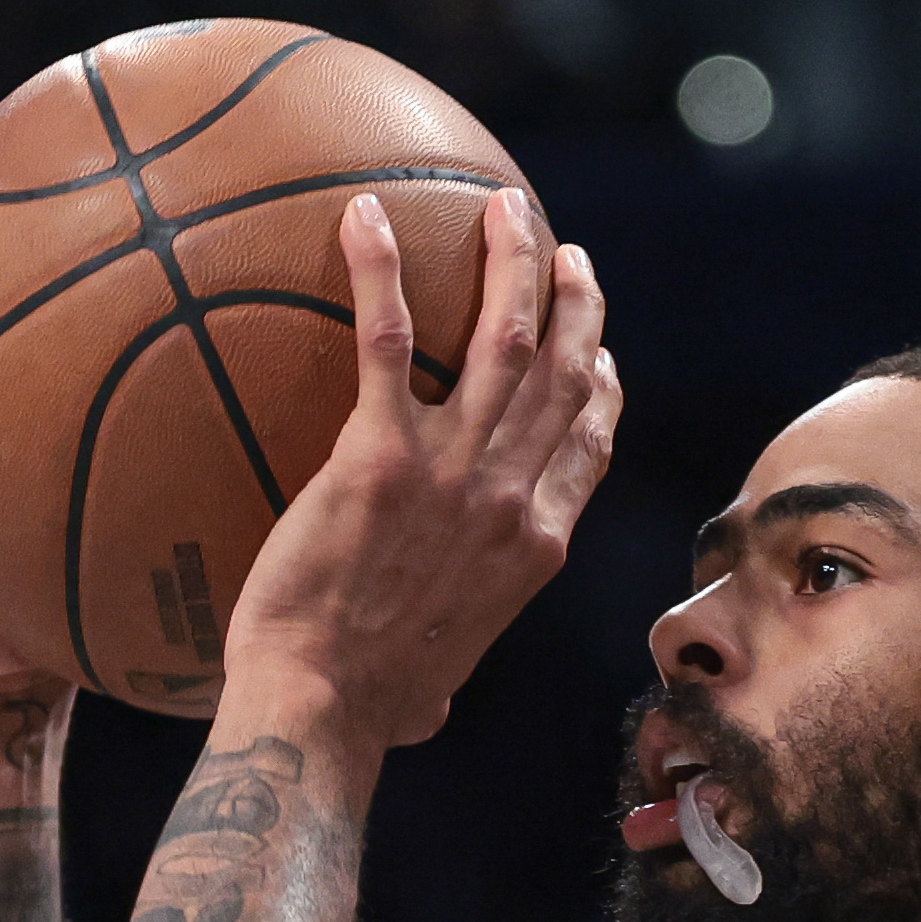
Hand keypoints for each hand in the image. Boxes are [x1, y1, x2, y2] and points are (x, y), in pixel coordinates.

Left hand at [220, 187, 619, 750]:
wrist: (320, 711)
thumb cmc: (364, 712)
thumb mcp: (436, 687)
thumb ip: (445, 663)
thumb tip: (426, 702)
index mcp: (535, 548)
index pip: (589, 443)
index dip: (600, 382)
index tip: (598, 348)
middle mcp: (512, 500)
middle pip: (565, 370)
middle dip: (574, 299)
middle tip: (558, 250)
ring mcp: (453, 474)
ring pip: (506, 336)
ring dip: (511, 259)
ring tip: (501, 209)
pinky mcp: (379, 457)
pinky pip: (386, 341)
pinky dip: (378, 272)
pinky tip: (358, 218)